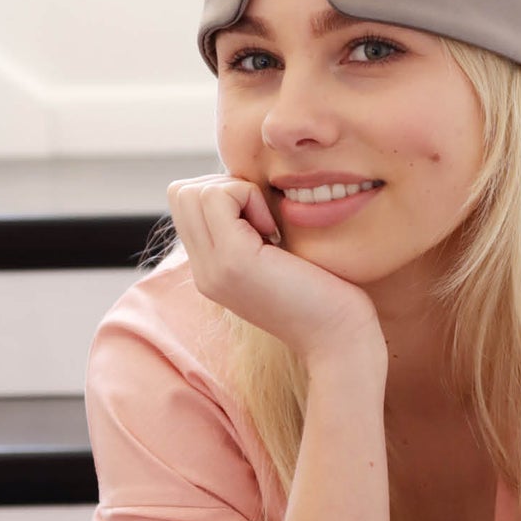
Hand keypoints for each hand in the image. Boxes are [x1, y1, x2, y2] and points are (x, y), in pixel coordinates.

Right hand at [166, 174, 383, 365]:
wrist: (339, 338)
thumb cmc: (326, 294)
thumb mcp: (278, 256)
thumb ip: (253, 228)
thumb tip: (248, 182)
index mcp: (211, 270)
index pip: (186, 204)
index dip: (224, 194)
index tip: (263, 221)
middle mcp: (203, 271)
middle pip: (182, 192)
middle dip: (226, 187)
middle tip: (265, 220)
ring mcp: (212, 268)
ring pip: (192, 191)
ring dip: (237, 192)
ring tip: (269, 228)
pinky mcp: (232, 261)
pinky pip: (219, 196)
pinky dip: (249, 197)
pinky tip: (274, 232)